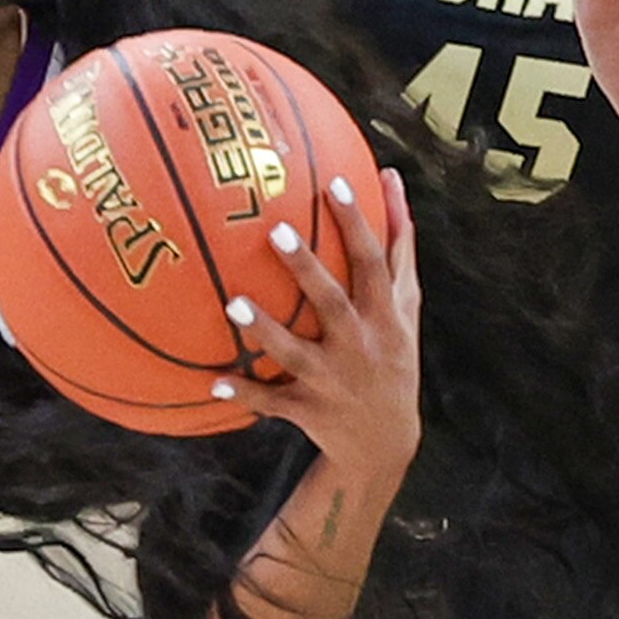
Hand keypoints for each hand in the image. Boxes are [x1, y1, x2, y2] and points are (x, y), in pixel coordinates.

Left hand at [219, 169, 420, 479]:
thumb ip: (398, 244)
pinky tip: (214, 382)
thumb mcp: (405, 305)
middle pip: (333, 304)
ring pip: (296, 354)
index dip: (358, 224)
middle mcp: (359, 346)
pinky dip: (244, 395)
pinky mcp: (308, 411)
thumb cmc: (391, 354)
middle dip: (307, 271)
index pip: (373, 264)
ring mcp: (332, 381)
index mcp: (384, 317)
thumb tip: (390, 177)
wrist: (385, 442)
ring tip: (234, 305)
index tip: (335, 184)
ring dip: (267, 332)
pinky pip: (272, 403)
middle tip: (276, 232)